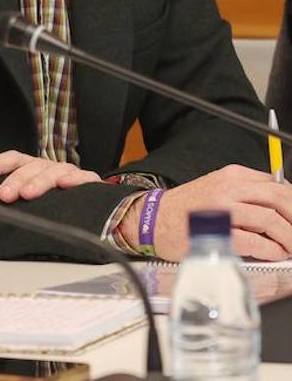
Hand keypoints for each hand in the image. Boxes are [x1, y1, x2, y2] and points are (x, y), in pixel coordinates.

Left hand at [0, 150, 101, 202]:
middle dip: (15, 179)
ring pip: (53, 171)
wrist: (96, 207)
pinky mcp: (90, 182)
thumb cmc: (54, 203)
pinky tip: (65, 184)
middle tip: (4, 195)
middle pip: (30, 166)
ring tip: (27, 194)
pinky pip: (84, 178)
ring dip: (39, 181)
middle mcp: (48, 168)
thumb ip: (14, 200)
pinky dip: (75, 180)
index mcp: (31, 168)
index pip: (12, 160)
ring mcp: (68, 173)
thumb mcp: (31, 200)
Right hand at [121, 164, 291, 261]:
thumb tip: (280, 208)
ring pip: (271, 219)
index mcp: (231, 176)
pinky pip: (256, 242)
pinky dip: (272, 250)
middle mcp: (228, 188)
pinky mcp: (217, 232)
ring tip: (290, 247)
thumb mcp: (216, 188)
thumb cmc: (185, 209)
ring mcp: (222, 210)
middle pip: (279, 198)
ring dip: (288, 237)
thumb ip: (246, 193)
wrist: (153, 220)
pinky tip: (275, 254)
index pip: (277, 184)